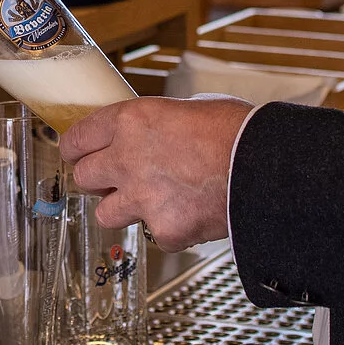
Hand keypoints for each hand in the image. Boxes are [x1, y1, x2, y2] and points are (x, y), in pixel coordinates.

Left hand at [61, 94, 250, 252]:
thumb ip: (160, 125)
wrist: (267, 170)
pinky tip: (192, 215)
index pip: (78, 137)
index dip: (77, 148)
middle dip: (98, 180)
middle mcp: (127, 159)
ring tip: (152, 202)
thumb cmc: (239, 133)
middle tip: (115, 180)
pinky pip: (155, 235)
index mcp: (132, 121)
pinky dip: (171, 230)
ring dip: (124, 209)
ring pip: (105, 213)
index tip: (78, 154)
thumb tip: (155, 134)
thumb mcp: (191, 109)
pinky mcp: (163, 229)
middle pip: (84, 177)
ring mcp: (142, 198)